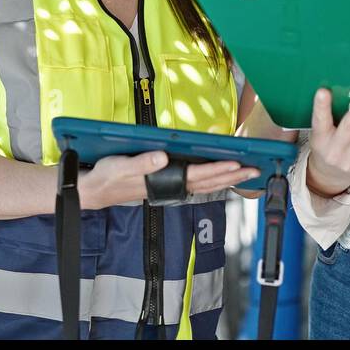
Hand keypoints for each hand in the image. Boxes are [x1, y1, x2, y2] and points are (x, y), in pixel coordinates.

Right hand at [77, 151, 260, 208]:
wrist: (94, 190)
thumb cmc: (107, 177)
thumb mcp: (120, 167)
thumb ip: (142, 163)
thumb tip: (163, 158)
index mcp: (163, 179)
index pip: (198, 175)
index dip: (218, 169)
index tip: (237, 164)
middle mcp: (171, 186)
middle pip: (209, 182)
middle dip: (233, 176)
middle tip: (255, 170)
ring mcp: (170, 186)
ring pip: (206, 184)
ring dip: (227, 179)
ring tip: (246, 173)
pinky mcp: (167, 184)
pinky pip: (197, 183)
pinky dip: (213, 180)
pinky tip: (221, 175)